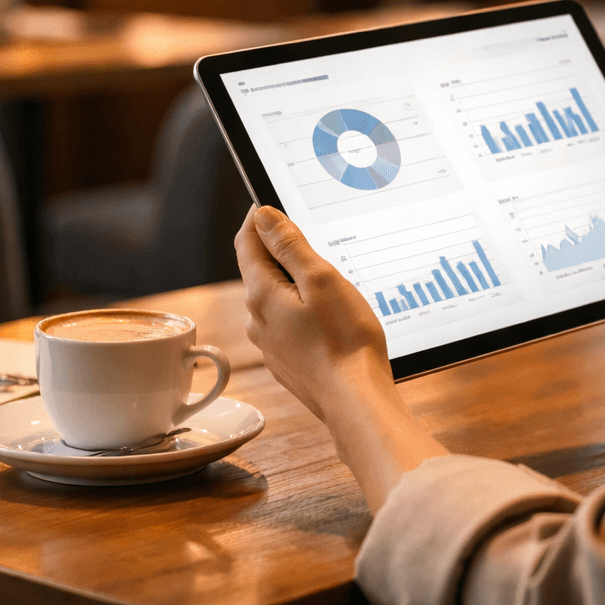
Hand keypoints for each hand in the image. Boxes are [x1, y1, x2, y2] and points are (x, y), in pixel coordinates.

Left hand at [235, 205, 446, 510]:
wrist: (356, 402)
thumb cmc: (345, 340)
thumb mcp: (320, 279)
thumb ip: (289, 245)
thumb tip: (263, 215)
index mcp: (262, 296)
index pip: (247, 244)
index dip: (257, 219)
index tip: (268, 202)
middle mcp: (258, 321)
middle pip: (260, 271)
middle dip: (279, 250)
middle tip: (305, 233)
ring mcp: (272, 345)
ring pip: (275, 300)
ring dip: (292, 282)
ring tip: (324, 275)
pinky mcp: (289, 363)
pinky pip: (288, 325)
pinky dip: (302, 310)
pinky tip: (328, 316)